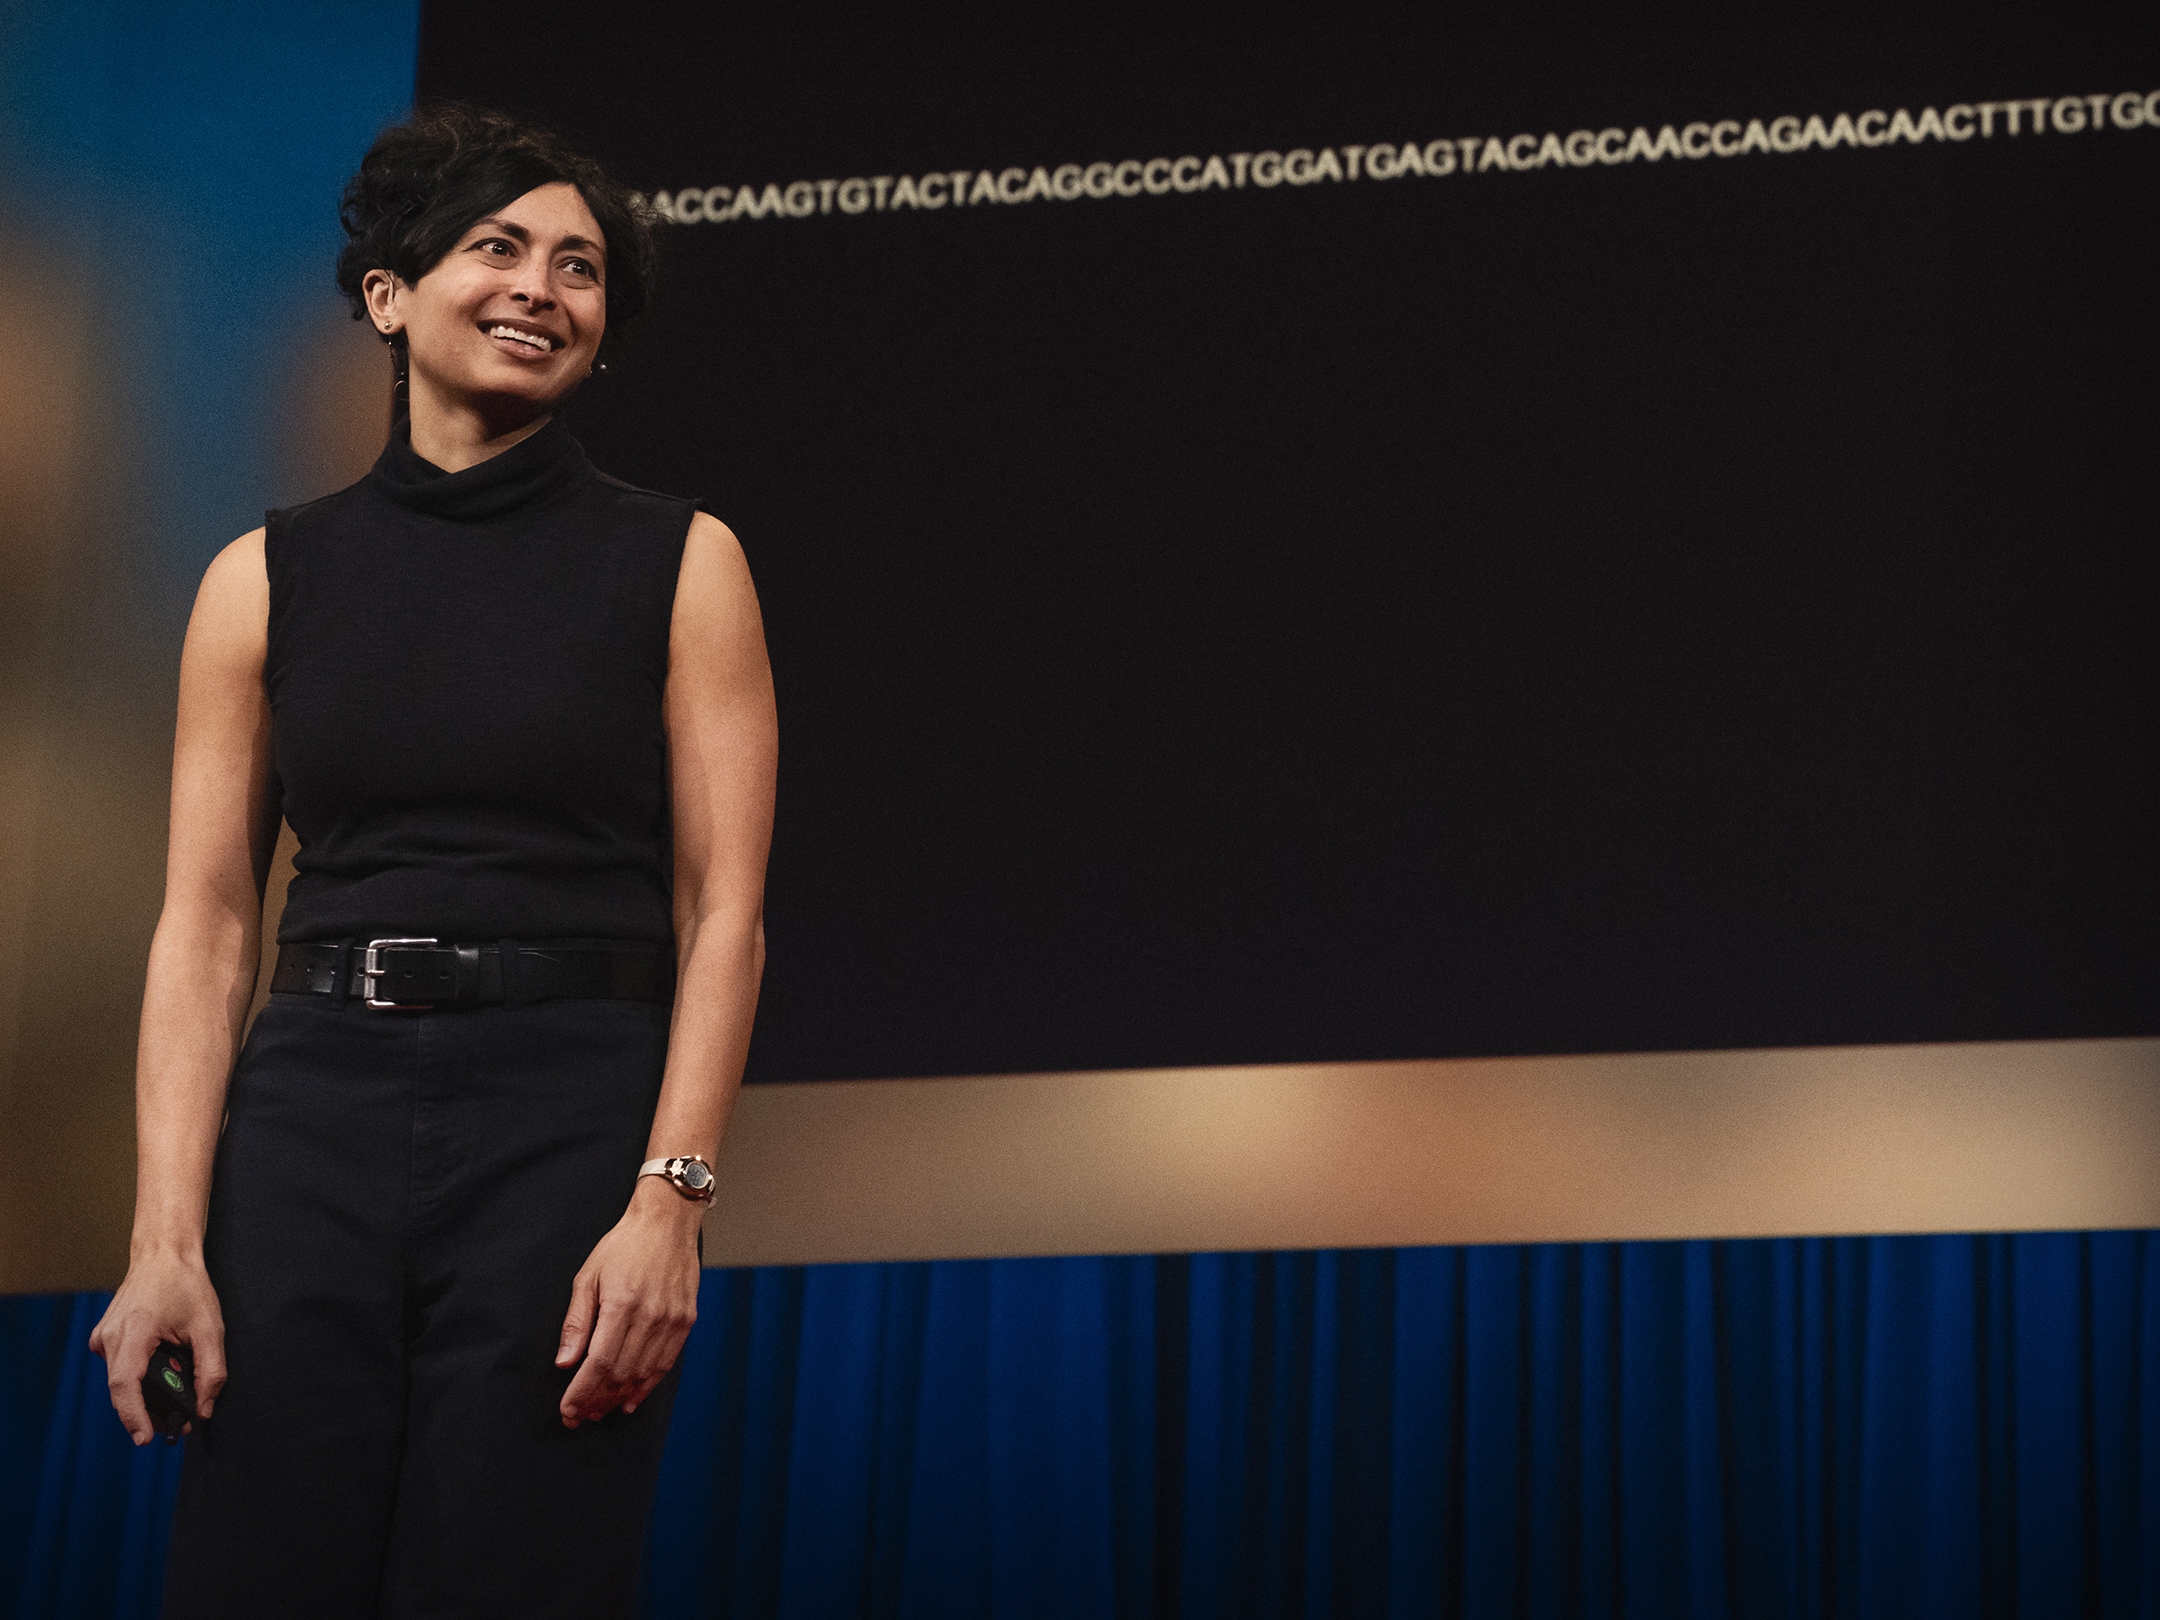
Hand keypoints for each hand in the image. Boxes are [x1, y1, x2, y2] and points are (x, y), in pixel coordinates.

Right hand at [88, 1251, 226, 1444]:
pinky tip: (162, 1368)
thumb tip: (203, 1409)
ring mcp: (103, 1337)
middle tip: (176, 1424)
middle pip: (123, 1389)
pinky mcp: (104, 1338)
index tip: (146, 1438)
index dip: (134, 1416)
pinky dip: (139, 1376)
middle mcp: (110, 1337)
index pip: (124, 1385)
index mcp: (133, 1331)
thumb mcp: (210, 1328)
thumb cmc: (186, 1285)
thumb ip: (211, 1371)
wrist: (163, 1255)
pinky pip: (119, 1368)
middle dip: (149, 1410)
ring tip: (176, 1392)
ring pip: (121, 1380)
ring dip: (146, 1392)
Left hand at [555, 1178, 702, 1426]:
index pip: (598, 1362)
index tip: (568, 1410)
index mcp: (621, 1303)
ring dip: (619, 1398)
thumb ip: (576, 1322)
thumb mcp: (588, 1276)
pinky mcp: (686, 1320)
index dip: (581, 1392)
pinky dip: (647, 1385)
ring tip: (600, 1412)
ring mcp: (672, 1320)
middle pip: (620, 1373)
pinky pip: (665, 1363)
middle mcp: (650, 1316)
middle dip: (596, 1401)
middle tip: (579, 1417)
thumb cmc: (624, 1246)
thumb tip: (565, 1362)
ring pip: (643, 1373)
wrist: (667, 1222)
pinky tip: (631, 1398)